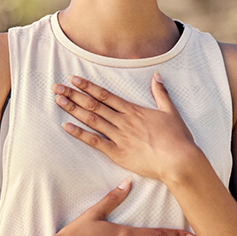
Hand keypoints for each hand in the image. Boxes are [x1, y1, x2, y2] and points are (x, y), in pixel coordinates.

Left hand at [51, 73, 198, 181]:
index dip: (88, 86)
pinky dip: (80, 133)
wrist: (179, 159)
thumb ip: (161, 93)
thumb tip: (157, 76)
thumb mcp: (170, 111)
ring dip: (73, 109)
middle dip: (74, 95)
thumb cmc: (177, 138)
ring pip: (92, 119)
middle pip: (94, 104)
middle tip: (57, 87)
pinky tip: (67, 126)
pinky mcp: (118, 153)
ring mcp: (119, 136)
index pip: (105, 95)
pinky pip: (95, 141)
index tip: (74, 79)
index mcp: (133, 110)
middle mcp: (123, 120)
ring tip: (58, 101)